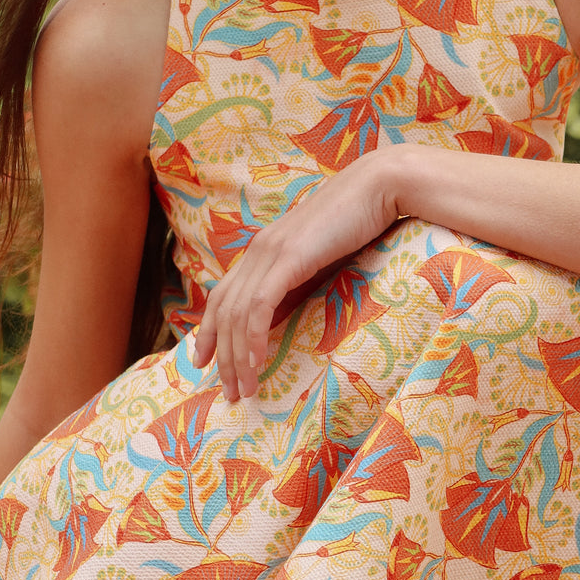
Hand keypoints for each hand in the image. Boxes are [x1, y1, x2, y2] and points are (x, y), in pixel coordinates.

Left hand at [193, 148, 402, 400]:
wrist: (377, 186)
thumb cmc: (358, 222)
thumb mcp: (321, 259)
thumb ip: (298, 282)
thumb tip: (285, 315)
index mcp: (263, 250)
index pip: (223, 296)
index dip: (209, 331)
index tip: (203, 362)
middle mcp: (258, 251)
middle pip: (224, 311)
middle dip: (222, 356)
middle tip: (229, 392)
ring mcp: (271, 252)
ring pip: (239, 313)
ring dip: (238, 356)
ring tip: (245, 388)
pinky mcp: (289, 257)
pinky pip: (261, 305)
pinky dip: (254, 336)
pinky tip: (257, 362)